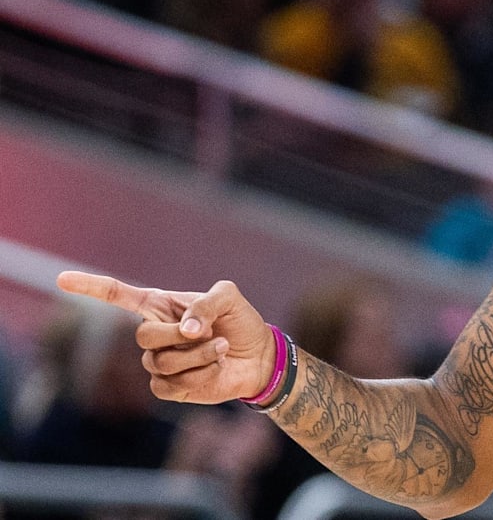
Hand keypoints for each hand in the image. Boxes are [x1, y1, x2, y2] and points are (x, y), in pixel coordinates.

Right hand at [56, 272, 273, 403]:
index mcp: (161, 306)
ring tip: (220, 348)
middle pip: (143, 336)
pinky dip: (200, 376)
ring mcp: (159, 361)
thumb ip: (206, 303)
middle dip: (180, 336)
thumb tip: (185, 330)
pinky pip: (169, 386)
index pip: (118, 295)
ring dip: (199, 355)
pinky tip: (214, 369)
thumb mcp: (229, 298)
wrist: (258, 356)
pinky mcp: (169, 386)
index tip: (61, 279)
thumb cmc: (241, 321)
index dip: (90, 287)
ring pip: (161, 362)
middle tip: (209, 333)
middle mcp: (155, 333)